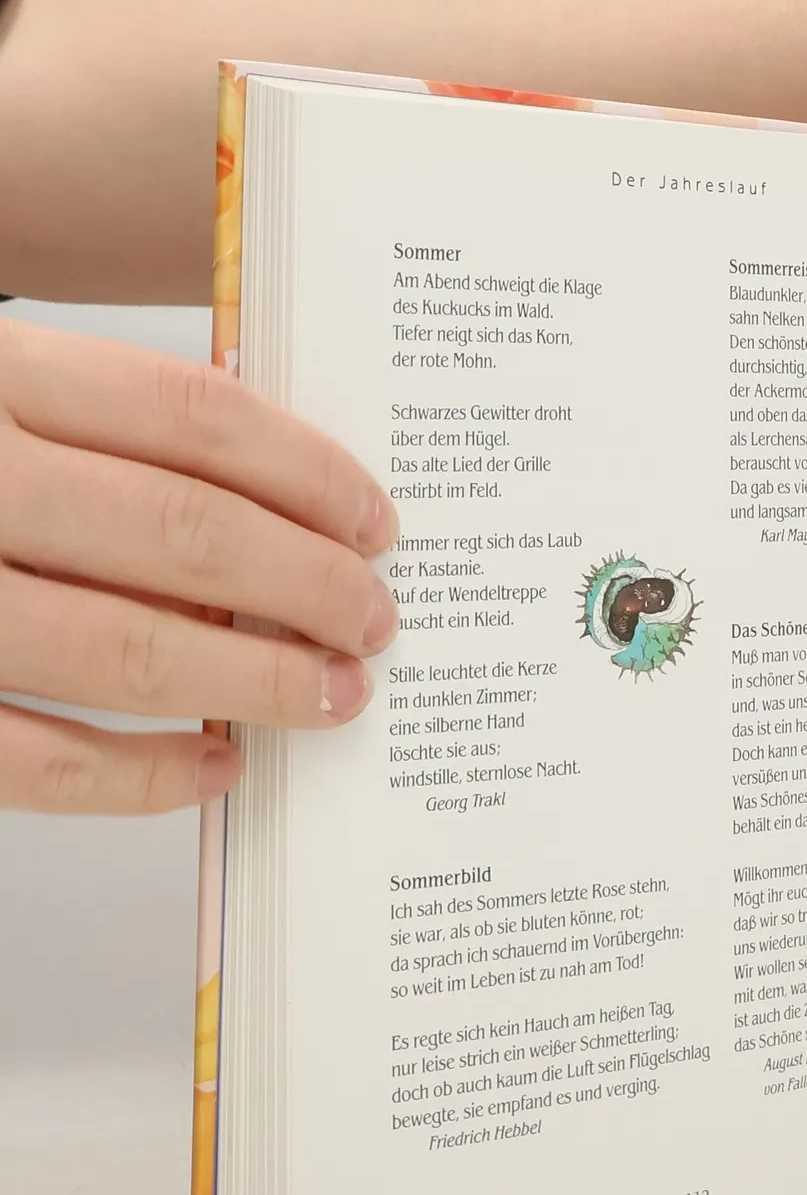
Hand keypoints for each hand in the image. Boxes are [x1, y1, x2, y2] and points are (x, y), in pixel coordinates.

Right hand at [0, 318, 398, 813]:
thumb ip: (90, 423)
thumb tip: (274, 504)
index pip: (191, 417)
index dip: (310, 475)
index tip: (378, 524)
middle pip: (185, 538)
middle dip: (310, 591)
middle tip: (377, 623)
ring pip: (125, 654)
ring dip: (252, 686)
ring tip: (331, 696)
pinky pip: (39, 762)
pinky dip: (143, 778)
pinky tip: (214, 768)